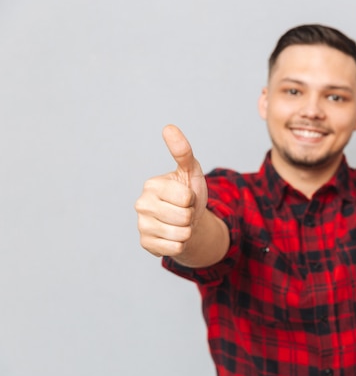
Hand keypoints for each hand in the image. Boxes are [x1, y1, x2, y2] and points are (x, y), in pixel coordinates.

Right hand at [135, 125, 208, 256]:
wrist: (187, 222)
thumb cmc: (189, 193)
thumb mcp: (191, 171)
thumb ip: (182, 151)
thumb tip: (169, 127)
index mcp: (152, 185)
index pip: (186, 197)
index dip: (193, 199)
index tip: (187, 197)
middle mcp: (141, 204)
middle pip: (184, 217)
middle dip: (191, 215)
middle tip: (184, 211)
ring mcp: (142, 225)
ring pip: (181, 234)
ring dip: (187, 230)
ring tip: (180, 223)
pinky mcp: (146, 244)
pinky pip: (176, 248)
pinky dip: (181, 244)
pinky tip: (174, 236)